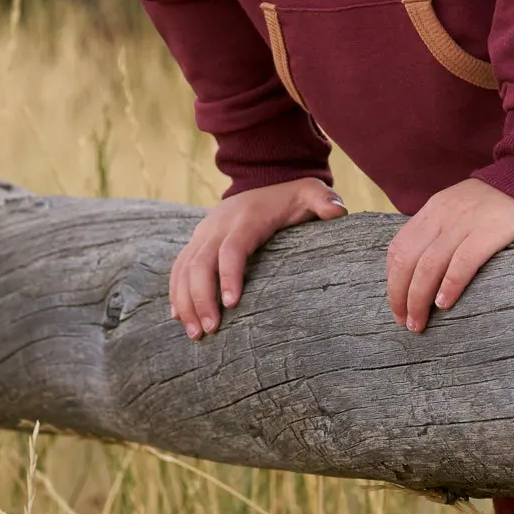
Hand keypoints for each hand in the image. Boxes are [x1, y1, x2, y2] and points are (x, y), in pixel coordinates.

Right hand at [169, 178, 344, 338]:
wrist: (264, 180)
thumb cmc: (292, 197)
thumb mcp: (312, 192)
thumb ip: (324, 201)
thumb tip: (337, 212)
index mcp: (246, 217)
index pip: (232, 248)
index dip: (229, 275)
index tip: (233, 305)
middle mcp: (218, 224)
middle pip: (200, 262)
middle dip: (201, 298)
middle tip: (210, 330)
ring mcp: (204, 232)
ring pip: (184, 267)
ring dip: (186, 301)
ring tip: (196, 334)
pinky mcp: (196, 241)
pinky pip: (179, 267)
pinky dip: (176, 291)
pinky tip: (179, 318)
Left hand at [386, 177, 513, 334]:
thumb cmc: (494, 202)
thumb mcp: (457, 208)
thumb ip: (439, 232)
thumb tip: (421, 271)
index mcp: (433, 210)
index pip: (398, 248)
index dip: (392, 281)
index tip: (397, 306)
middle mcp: (443, 216)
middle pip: (408, 260)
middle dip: (400, 296)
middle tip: (406, 323)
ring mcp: (465, 223)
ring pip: (429, 265)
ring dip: (419, 298)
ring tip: (419, 323)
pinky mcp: (490, 231)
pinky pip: (463, 261)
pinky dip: (450, 284)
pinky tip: (445, 304)